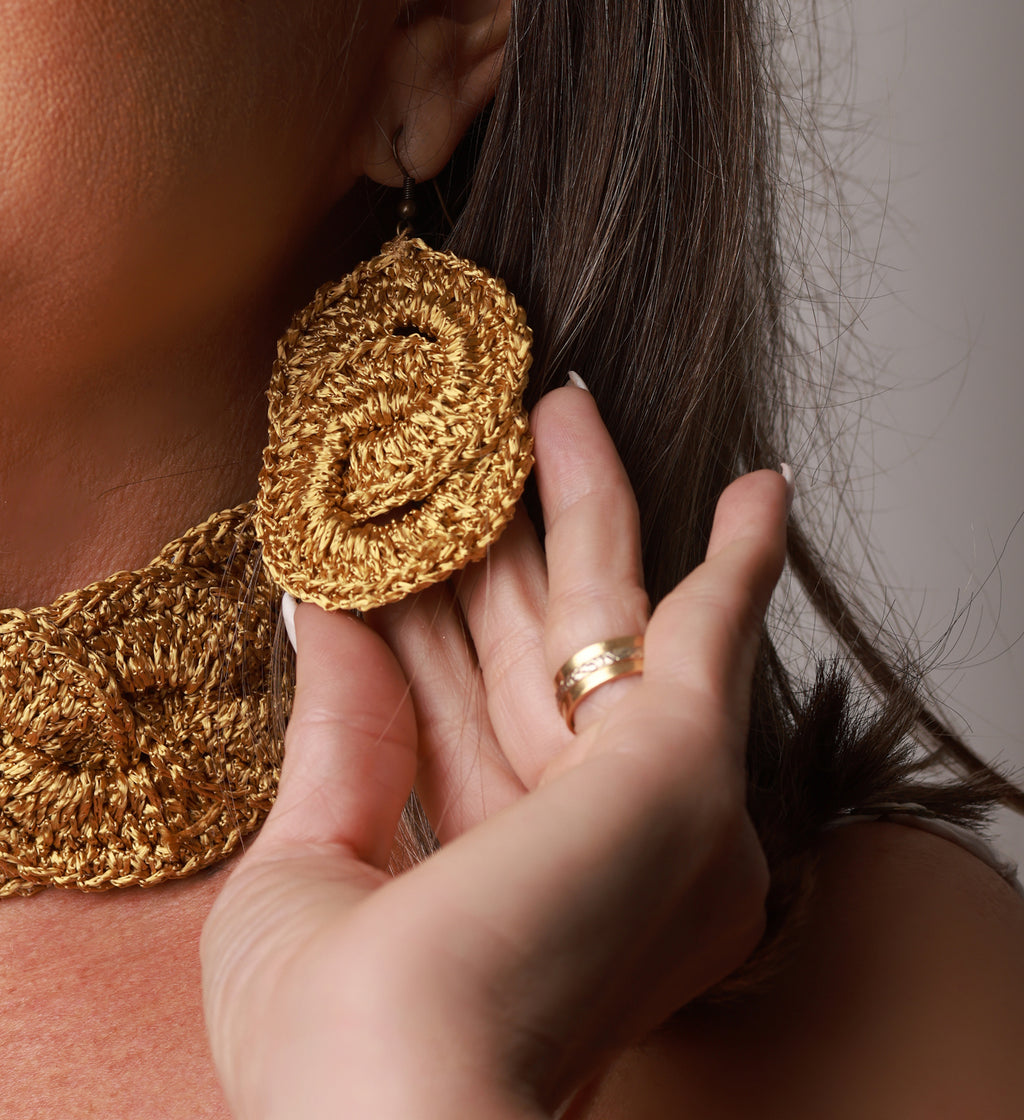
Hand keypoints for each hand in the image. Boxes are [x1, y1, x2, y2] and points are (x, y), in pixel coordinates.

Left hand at [200, 382, 788, 1118]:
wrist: (415, 1106)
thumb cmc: (339, 1044)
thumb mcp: (306, 872)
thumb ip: (341, 740)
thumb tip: (323, 614)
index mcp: (479, 867)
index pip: (439, 700)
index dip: (405, 607)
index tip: (374, 527)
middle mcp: (567, 827)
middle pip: (516, 639)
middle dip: (493, 536)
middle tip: (475, 433)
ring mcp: (631, 790)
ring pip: (602, 608)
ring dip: (589, 501)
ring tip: (561, 402)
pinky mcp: (684, 755)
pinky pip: (719, 629)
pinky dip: (743, 557)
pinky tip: (757, 489)